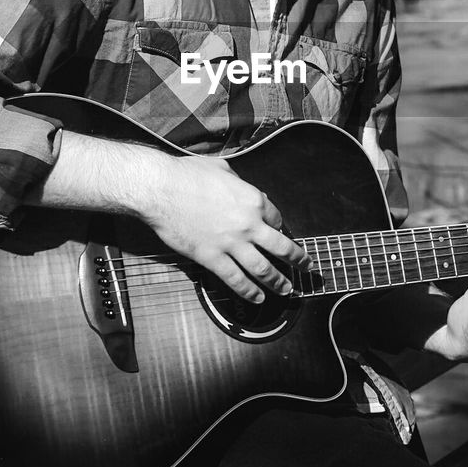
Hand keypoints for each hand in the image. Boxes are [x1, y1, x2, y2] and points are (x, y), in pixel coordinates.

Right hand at [139, 154, 309, 303]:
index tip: (280, 232)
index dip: (279, 226)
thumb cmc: (186, 175)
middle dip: (298, 259)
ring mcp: (231, 244)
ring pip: (263, 269)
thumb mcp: (221, 168)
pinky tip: (257, 298)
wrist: (161, 189)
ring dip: (278, 282)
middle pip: (281, 247)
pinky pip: (236, 280)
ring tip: (287, 290)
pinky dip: (249, 292)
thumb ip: (236, 180)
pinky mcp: (212, 258)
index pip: (276, 217)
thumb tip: (238, 184)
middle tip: (306, 266)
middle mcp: (248, 224)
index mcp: (252, 200)